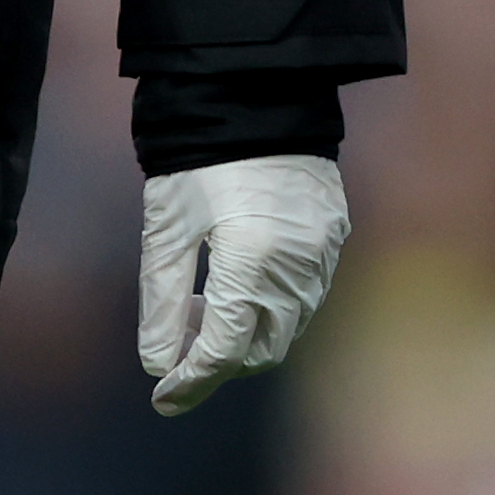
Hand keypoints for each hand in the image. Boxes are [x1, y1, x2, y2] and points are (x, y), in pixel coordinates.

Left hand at [139, 155, 348, 413]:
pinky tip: (241, 279)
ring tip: (207, 304)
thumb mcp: (168, 230)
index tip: (163, 398)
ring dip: (247, 334)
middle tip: (182, 342)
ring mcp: (324, 251)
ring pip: (289, 325)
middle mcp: (298, 265)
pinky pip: (307, 291)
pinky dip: (273, 304)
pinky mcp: (335, 232)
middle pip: (262, 350)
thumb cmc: (200, 160)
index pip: (224, 352)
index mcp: (252, 264)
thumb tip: (160, 366)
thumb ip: (163, 303)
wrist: (257, 95)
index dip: (191, 382)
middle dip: (220, 361)